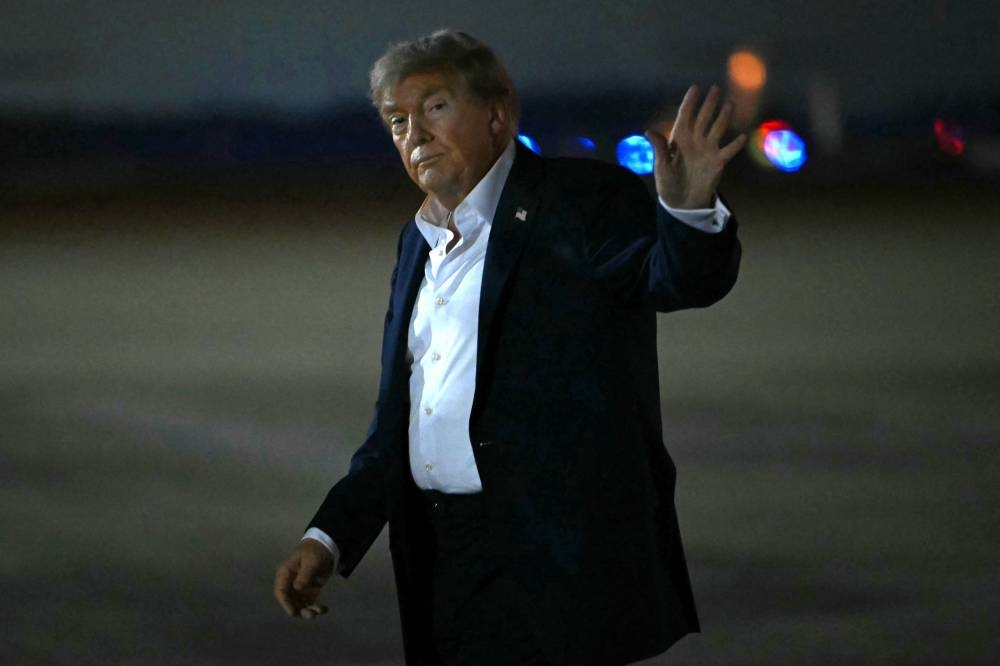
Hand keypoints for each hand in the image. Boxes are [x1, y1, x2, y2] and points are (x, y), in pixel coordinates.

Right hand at [274, 539, 334, 618]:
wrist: (326, 546)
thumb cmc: (314, 551)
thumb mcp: (311, 561)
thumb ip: (304, 575)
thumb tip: (297, 589)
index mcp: (285, 573)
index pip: (280, 591)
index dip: (285, 603)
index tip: (293, 612)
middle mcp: (290, 583)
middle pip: (290, 601)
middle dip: (299, 610)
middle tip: (310, 615)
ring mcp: (300, 588)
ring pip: (300, 604)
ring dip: (308, 610)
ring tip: (319, 611)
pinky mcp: (310, 591)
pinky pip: (310, 602)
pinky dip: (316, 607)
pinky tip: (324, 609)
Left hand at [645, 84, 746, 209]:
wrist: (682, 203)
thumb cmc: (668, 184)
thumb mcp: (661, 167)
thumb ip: (659, 149)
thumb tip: (648, 131)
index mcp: (679, 140)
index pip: (685, 117)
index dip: (689, 103)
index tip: (695, 88)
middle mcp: (695, 141)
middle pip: (703, 118)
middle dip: (709, 104)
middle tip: (716, 88)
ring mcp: (708, 150)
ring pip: (717, 129)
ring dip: (724, 117)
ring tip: (731, 104)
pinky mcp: (718, 162)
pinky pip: (728, 151)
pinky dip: (736, 144)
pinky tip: (743, 136)